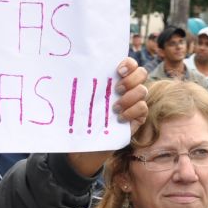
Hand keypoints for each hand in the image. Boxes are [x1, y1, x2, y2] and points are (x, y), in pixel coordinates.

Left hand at [67, 58, 151, 177]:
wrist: (87, 143)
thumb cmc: (82, 118)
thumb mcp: (81, 101)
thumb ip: (83, 86)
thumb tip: (64, 70)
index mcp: (116, 79)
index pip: (130, 64)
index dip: (128, 63)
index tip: (118, 70)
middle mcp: (129, 88)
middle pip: (142, 73)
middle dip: (131, 79)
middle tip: (117, 89)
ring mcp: (135, 102)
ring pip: (143, 90)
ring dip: (129, 97)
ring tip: (114, 107)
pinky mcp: (139, 117)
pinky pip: (143, 108)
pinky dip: (132, 111)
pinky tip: (119, 118)